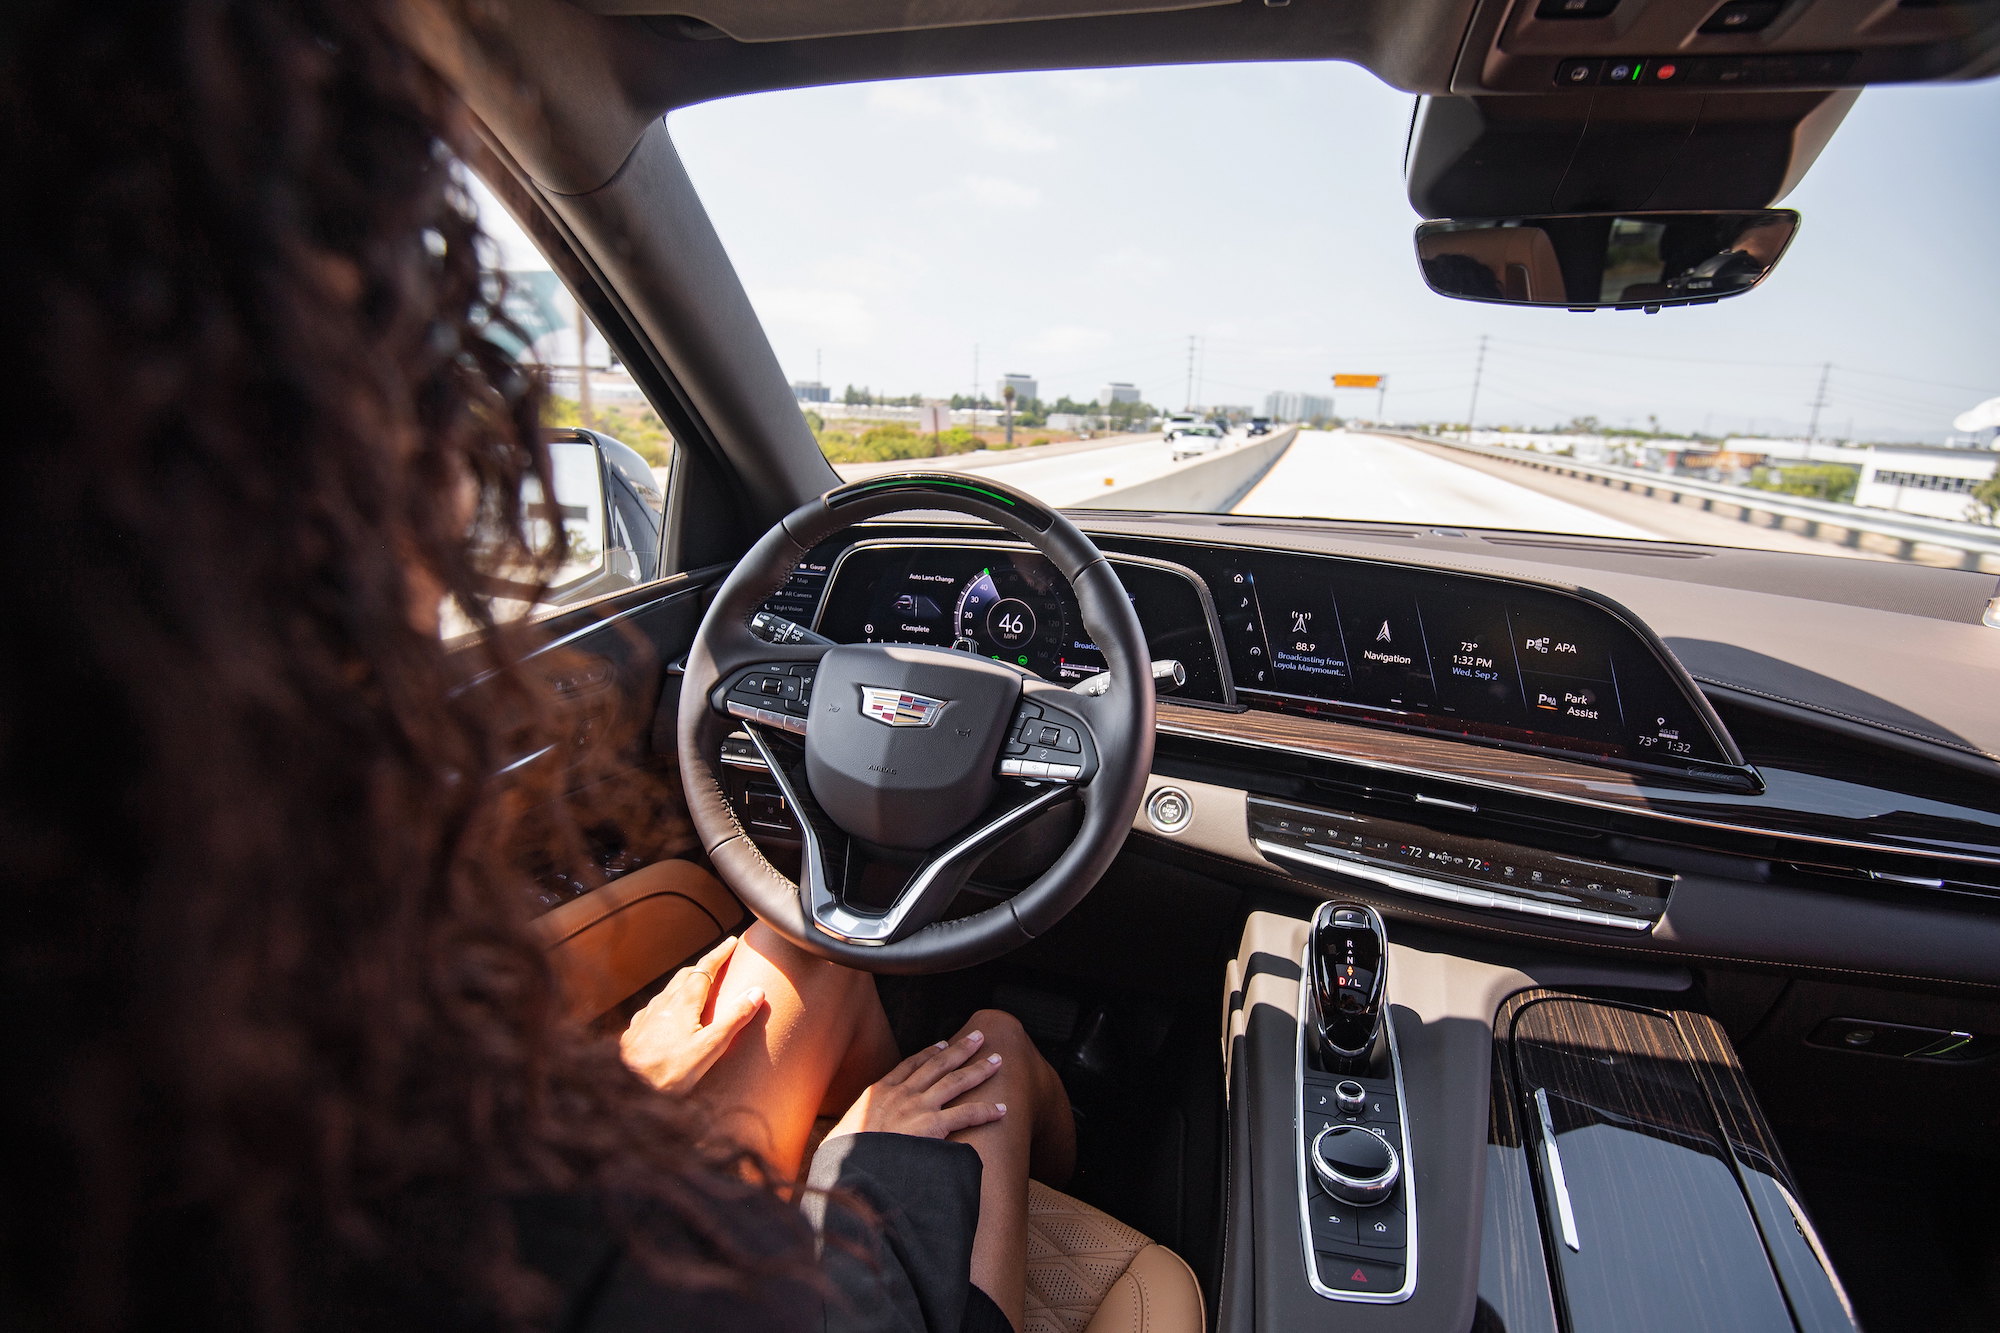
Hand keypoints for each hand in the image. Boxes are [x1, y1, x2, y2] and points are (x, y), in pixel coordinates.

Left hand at [620, 936, 765, 1095]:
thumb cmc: (670, 1072)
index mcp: (683, 1002)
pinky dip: (668, 1003)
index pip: (705, 968)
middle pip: (685, 975)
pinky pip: (654, 1008)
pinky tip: (668, 1016)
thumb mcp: (710, 1047)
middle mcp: (662, 1003)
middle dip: (704, 966)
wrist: (628, 1092)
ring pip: (668, 991)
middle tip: (719, 963)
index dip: (720, 953)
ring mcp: (645, 1017)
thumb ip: (734, 1018)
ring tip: (697, 989)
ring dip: (685, 984)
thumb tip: (756, 992)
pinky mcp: (634, 1032)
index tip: (732, 941)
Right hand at [829, 1028, 1006, 1140]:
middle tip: (978, 1038)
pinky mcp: (933, 1126)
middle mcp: (902, 1094)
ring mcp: (919, 1107)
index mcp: (880, 1092)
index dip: (928, 1053)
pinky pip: (967, 1114)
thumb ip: (853, 1130)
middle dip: (960, 1049)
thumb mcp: (842, 1134)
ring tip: (997, 1060)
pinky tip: (1001, 1109)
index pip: (909, 1066)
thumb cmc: (844, 1156)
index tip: (942, 1044)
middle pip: (938, 1065)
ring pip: (956, 1081)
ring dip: (979, 1069)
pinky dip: (987, 1110)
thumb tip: (850, 1140)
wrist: (853, 1168)